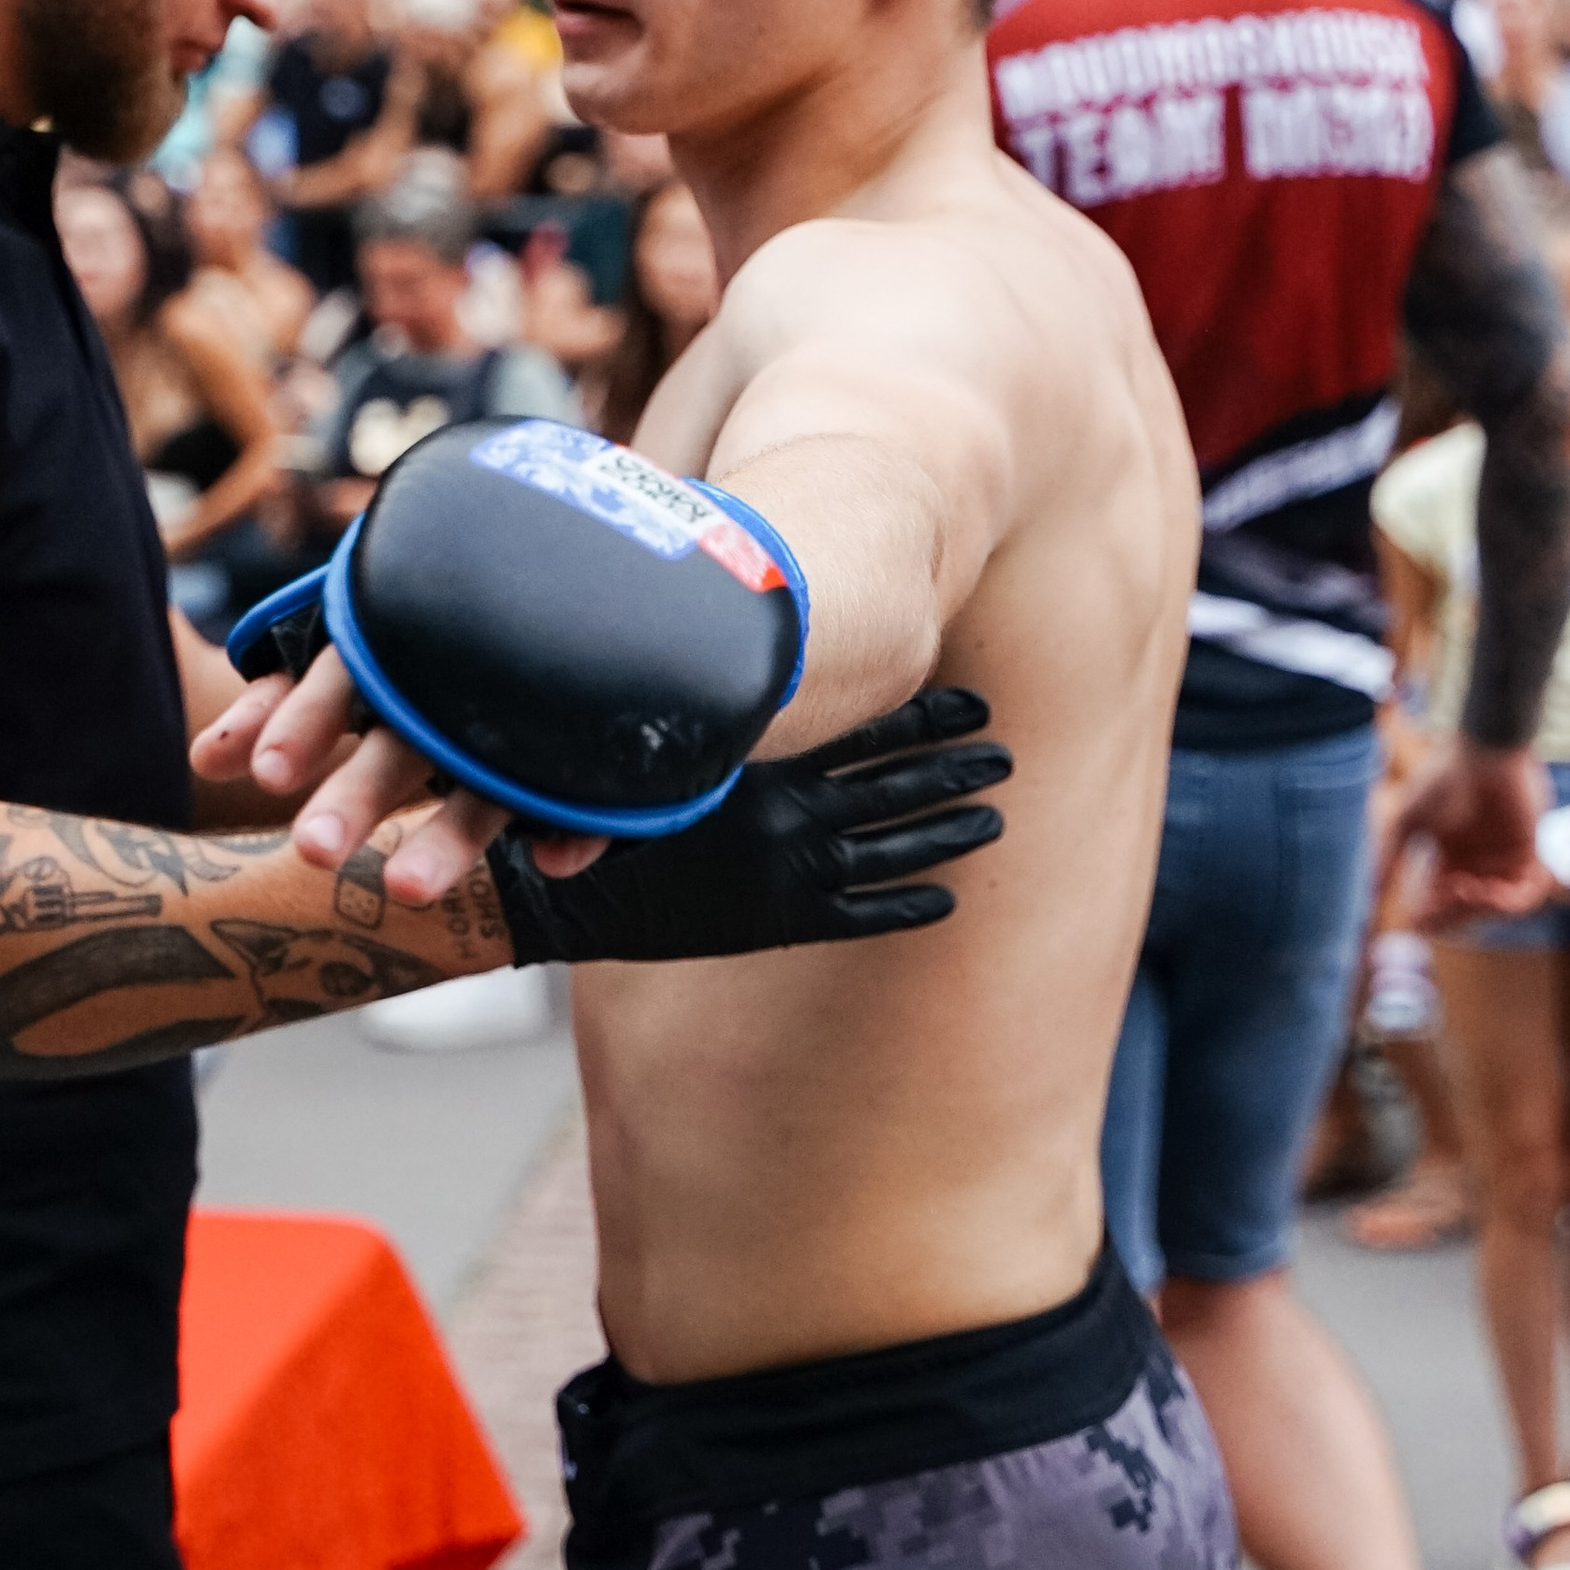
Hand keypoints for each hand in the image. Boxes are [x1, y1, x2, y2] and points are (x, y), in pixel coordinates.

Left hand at [192, 642, 558, 902]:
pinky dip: (572, 832)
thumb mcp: (360, 666)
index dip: (298, 721)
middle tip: (312, 851)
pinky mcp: (581, 765)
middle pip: (403, 740)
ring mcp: (520, 727)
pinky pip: (580, 804)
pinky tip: (553, 862)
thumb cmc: (435, 648)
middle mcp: (450, 690)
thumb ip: (283, 709)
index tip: (263, 774)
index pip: (337, 679)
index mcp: (389, 656)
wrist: (565, 597)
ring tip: (405, 893)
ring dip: (447, 838)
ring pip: (484, 785)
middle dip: (358, 792)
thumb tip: (203, 760)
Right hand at [487, 690, 1010, 965]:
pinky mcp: (777, 922)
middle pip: (900, 786)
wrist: (564, 882)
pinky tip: (949, 901)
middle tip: (1005, 756)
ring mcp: (789, 871)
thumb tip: (759, 647)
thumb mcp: (668, 731)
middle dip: (959, 768)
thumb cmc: (605, 792)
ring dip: (950, 832)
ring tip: (995, 820)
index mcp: (770, 757)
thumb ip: (721, 701)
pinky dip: (908, 907)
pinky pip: (861, 916)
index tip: (976, 702)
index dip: (930, 716)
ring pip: (896, 849)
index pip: (873, 727)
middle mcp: (792, 812)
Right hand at [1394, 734, 1549, 918]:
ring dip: (1477, 910)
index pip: (1439, 901)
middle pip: (1466, 911)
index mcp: (1449, 857)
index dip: (1428, 915)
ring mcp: (1503, 860)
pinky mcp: (1528, 854)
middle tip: (1439, 904)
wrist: (1484, 752)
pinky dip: (1506, 903)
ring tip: (1463, 889)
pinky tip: (1485, 890)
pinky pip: (1524, 895)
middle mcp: (1476, 863)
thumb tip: (1370, 893)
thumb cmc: (1442, 780)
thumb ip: (1388, 857)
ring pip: (1494, 908)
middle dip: (1450, 915)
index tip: (1414, 921)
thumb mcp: (1406, 822)